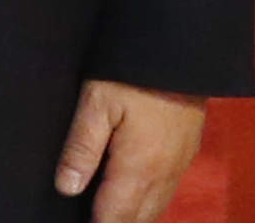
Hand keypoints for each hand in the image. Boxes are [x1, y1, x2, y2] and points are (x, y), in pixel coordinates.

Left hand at [54, 79, 205, 221]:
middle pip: (136, 220)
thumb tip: (66, 188)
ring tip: (108, 211)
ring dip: (133, 217)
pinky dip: (149, 201)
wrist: (183, 49)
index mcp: (138, 169)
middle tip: (91, 215)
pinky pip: (167, 192)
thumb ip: (81, 146)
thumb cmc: (135, 72)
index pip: (112, 218)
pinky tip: (136, 192)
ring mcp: (179, 165)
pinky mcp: (188, 151)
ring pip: (155, 209)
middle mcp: (162, 175)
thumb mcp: (98, 101)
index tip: (77, 221)